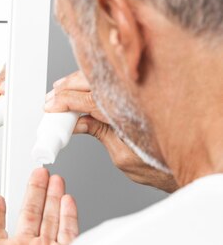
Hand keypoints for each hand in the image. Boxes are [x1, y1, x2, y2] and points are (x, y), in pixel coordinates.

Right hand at [46, 70, 177, 192]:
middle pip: (93, 82)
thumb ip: (99, 134)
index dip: (65, 101)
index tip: (50, 105)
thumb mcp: (123, 156)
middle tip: (51, 97)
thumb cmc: (164, 165)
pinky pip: (111, 83)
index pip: (89, 100)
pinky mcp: (139, 96)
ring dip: (78, 82)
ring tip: (61, 90)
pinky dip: (93, 83)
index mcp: (127, 113)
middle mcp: (134, 98)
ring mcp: (137, 95)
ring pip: (102, 78)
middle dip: (68, 87)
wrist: (193, 166)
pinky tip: (82, 87)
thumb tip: (78, 123)